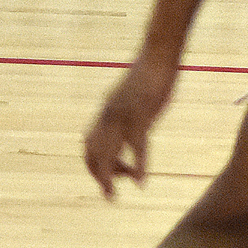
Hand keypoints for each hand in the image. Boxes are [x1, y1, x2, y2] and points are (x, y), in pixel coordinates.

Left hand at [83, 50, 177, 197]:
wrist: (158, 51)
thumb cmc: (151, 70)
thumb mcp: (133, 93)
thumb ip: (127, 109)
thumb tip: (131, 123)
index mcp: (107, 110)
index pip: (89, 143)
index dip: (95, 164)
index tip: (112, 176)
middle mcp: (109, 115)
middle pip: (93, 152)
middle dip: (98, 176)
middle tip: (109, 194)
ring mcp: (123, 115)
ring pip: (108, 153)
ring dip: (108, 178)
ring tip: (112, 196)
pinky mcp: (141, 114)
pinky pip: (137, 147)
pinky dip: (138, 166)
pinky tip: (142, 182)